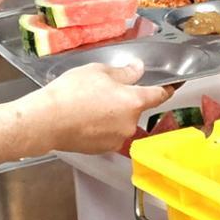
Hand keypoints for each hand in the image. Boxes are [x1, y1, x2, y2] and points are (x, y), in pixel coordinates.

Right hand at [24, 61, 173, 154]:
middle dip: (125, 99)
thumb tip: (137, 70)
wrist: (45, 121)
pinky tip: (84, 117)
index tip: (174, 84)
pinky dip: (101, 126)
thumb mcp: (98, 71)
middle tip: (104, 89)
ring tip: (89, 104)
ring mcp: (117, 139)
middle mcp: (130, 123)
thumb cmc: (71, 93)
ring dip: (112, 113)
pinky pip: (108, 133)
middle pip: (136, 108)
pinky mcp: (102, 148)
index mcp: (134, 101)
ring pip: (121, 121)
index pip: (160, 94)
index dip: (168, 87)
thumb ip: (123, 72)